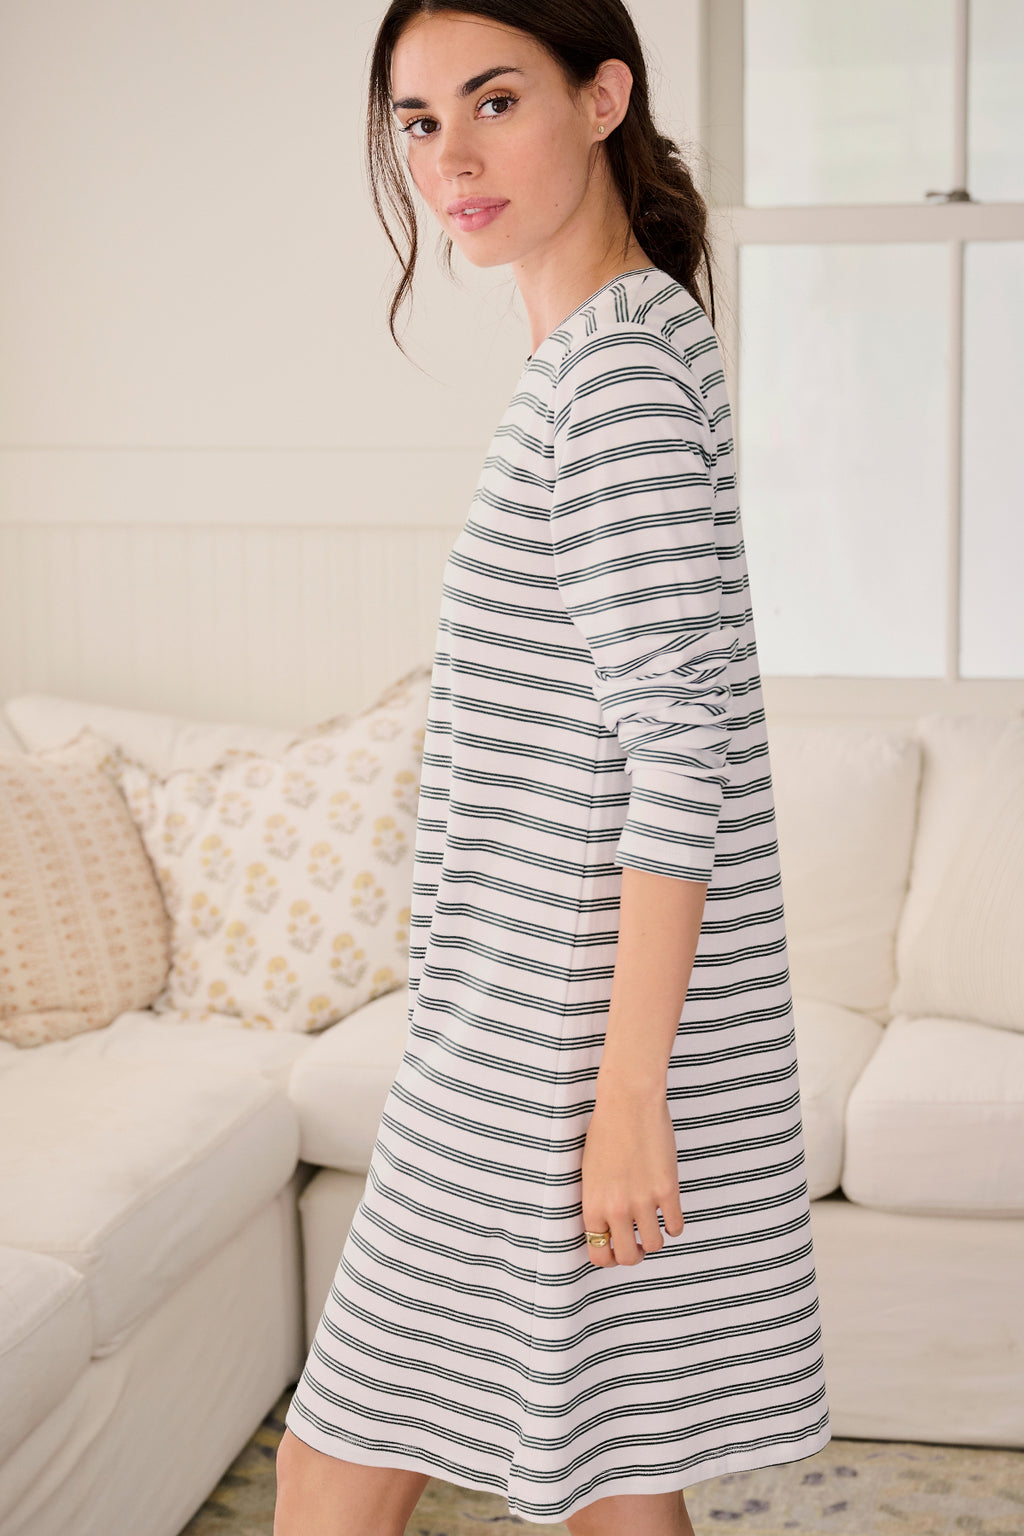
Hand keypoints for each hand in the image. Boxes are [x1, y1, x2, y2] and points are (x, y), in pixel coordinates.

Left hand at [580, 1087, 685, 1267]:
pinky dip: (673, 1225)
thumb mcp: (590, 1172)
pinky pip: (675, 1227)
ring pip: (654, 1245)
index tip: (616, 1249)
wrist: (628, 1101)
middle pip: (627, 1257)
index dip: (609, 1258)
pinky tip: (668, 1212)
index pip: (598, 1254)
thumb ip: (598, 1202)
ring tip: (653, 1224)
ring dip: (654, 1239)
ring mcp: (643, 1200)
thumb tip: (608, 1229)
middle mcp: (616, 1208)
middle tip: (637, 1244)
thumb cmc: (606, 1131)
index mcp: (592, 1204)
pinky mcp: (667, 1190)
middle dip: (633, 1255)